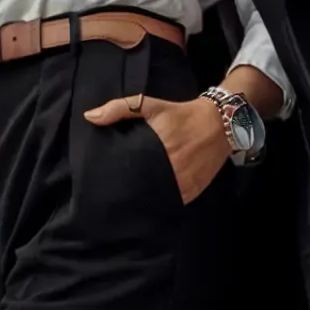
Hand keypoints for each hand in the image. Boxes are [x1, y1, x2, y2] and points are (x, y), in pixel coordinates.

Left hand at [82, 92, 228, 204]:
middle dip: (127, 193)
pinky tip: (150, 204)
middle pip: (142, 189)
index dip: (117, 179)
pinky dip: (162, 203)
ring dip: (144, 201)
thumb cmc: (180, 113)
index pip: (131, 171)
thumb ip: (119, 109)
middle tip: (112, 196)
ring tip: (127, 204)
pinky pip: (173, 202)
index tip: (103, 183)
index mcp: (157, 148)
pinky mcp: (193, 191)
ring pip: (157, 199)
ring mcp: (183, 183)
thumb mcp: (150, 105)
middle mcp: (172, 168)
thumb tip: (89, 117)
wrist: (219, 122)